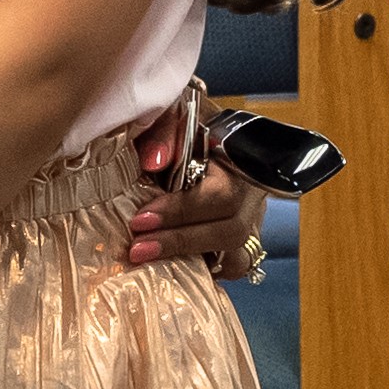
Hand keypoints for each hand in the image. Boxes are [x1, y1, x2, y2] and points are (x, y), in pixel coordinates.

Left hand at [127, 98, 273, 276]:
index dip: (182, 210)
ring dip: (191, 260)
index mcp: (237, 157)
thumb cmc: (182, 122)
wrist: (195, 131)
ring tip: (147, 261)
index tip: (140, 220)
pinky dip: (206, 272)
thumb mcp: (172, 114)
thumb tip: (153, 161)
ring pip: (239, 254)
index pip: (221, 192)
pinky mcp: (241, 238)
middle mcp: (251, 190)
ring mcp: (251, 216)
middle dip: (181, 240)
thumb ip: (163, 131)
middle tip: (137, 247)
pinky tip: (170, 273)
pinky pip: (233, 266)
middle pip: (232, 228)